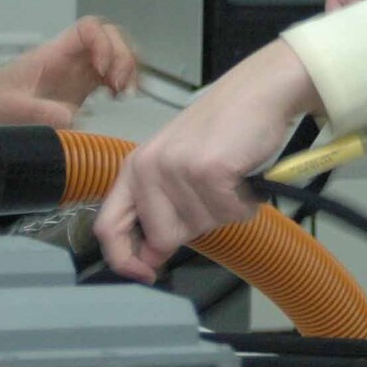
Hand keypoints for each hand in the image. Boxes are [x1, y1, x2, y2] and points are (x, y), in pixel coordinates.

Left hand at [0, 16, 137, 125]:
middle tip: (122, 87)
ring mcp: (75, 72)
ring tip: (125, 93)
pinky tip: (119, 98)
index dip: (104, 43)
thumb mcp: (7, 109)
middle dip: (123, 56)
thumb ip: (37, 112)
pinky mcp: (78, 88)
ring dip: (128, 67)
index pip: (88, 29)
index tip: (103, 72)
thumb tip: (73, 118)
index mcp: (52, 54)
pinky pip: (109, 74)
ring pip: (114, 52)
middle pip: (109, 36)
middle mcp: (68, 59)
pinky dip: (122, 81)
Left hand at [94, 40, 321, 283]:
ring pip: (203, 228)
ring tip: (229, 174)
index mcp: (135, 168)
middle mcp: (148, 168)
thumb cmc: (223, 129)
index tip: (145, 274)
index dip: (123, 260)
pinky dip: (245, 203)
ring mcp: (176, 168)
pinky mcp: (208, 171)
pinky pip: (230, 215)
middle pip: (163, 238)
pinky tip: (243, 173)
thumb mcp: (176, 165)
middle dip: (196, 226)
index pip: (107, 227)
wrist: (259, 91)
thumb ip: (158, 207)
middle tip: (212, 190)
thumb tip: (149, 258)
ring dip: (225, 210)